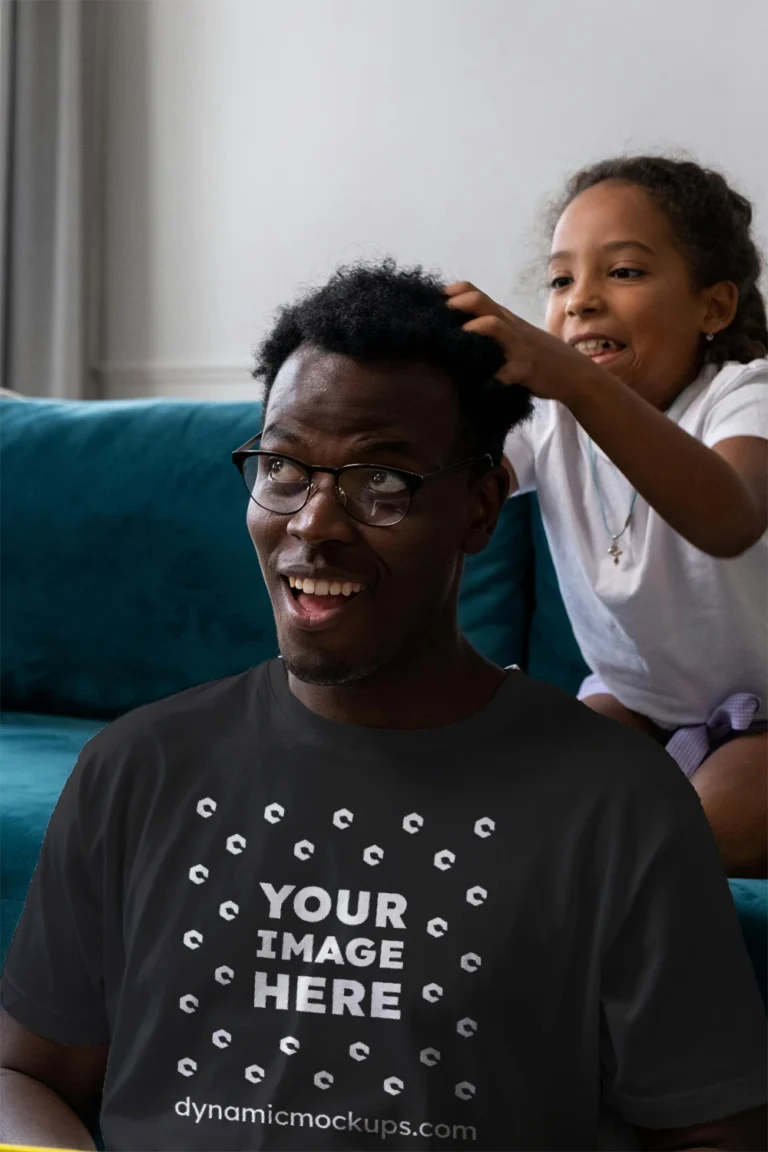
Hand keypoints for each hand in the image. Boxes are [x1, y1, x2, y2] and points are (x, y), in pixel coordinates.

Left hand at [444, 280, 603, 404]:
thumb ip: (489, 331)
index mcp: (503, 318)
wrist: (573, 372)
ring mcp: (518, 346)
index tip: (431, 301)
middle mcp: (509, 326)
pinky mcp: (525, 368)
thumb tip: (453, 333)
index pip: (475, 292)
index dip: (453, 292)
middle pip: (482, 302)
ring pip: (495, 326)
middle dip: (458, 303)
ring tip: (459, 337)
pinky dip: (494, 378)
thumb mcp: (512, 336)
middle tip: (437, 316)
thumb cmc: (536, 355)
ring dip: (474, 328)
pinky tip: (482, 385)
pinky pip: (508, 372)